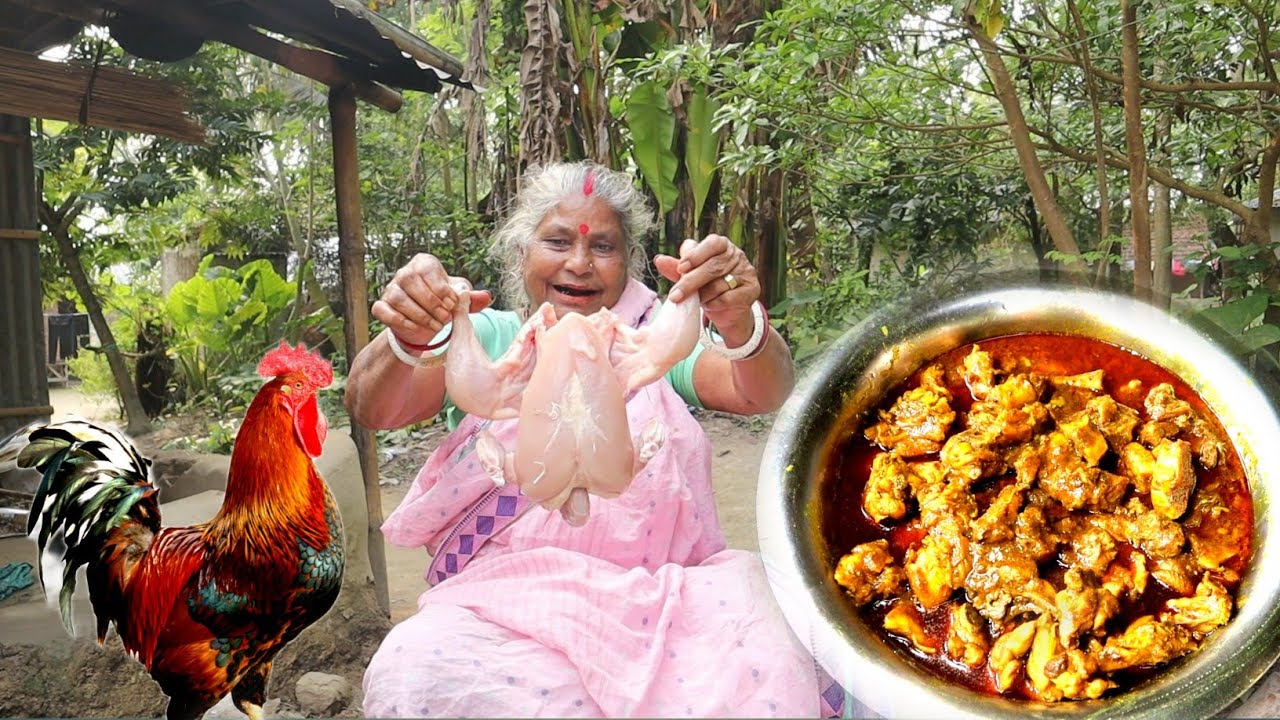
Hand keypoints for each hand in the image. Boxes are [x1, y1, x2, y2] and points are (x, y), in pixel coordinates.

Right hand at [371, 253, 492, 345]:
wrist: (424, 323)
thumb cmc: (443, 303)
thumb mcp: (458, 299)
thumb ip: (471, 298)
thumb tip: (487, 296)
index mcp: (424, 263)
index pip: (429, 270)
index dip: (441, 288)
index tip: (452, 304)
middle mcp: (403, 273)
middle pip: (410, 281)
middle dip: (431, 303)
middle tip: (445, 317)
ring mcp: (390, 289)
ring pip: (399, 298)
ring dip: (420, 315)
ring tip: (436, 326)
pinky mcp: (381, 306)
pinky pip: (385, 312)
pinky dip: (402, 322)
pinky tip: (418, 329)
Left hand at [654, 235, 759, 338]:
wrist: (728, 309)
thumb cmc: (707, 286)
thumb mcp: (690, 276)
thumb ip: (677, 268)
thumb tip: (659, 260)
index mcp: (721, 245)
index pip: (712, 244)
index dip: (696, 255)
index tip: (681, 268)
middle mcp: (736, 255)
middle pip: (713, 267)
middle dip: (691, 282)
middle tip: (675, 296)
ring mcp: (747, 272)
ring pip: (720, 284)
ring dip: (704, 296)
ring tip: (697, 301)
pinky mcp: (752, 289)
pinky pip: (729, 298)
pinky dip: (715, 304)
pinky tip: (710, 305)